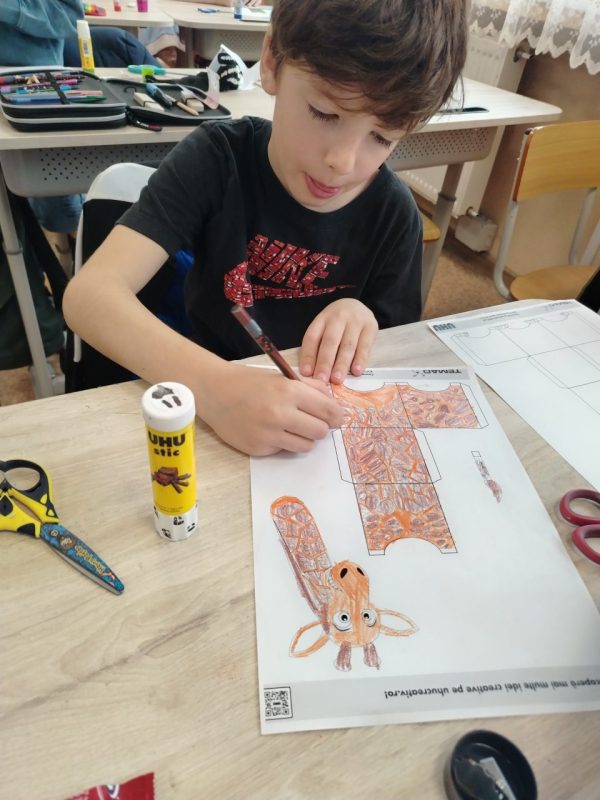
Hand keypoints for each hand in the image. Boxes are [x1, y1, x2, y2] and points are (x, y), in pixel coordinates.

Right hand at [199, 362, 344, 455]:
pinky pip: (284, 450)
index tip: (337, 418)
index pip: (328, 410)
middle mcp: (280, 414)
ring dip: (305, 438)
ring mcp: (269, 434)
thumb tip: (332, 402)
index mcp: (289, 391)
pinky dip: (284, 442)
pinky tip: (272, 431)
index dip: (336, 416)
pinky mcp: (259, 448)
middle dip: (320, 427)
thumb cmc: (250, 382)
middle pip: (320, 431)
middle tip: (313, 422)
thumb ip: (310, 387)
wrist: (215, 393)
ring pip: (306, 446)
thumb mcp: (281, 377)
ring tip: (294, 428)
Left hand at [299, 299, 377, 384]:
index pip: (312, 337)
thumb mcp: (324, 328)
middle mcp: (338, 317)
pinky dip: (360, 359)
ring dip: (341, 364)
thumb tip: (311, 372)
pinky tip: (356, 371)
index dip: (308, 355)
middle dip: (325, 362)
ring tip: (337, 380)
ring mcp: (356, 321)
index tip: (306, 373)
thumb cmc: (337, 324)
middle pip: (330, 341)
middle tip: (322, 380)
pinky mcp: (371, 326)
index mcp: (322, 318)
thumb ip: (317, 347)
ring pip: (348, 345)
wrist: (357, 305)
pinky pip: (365, 345)